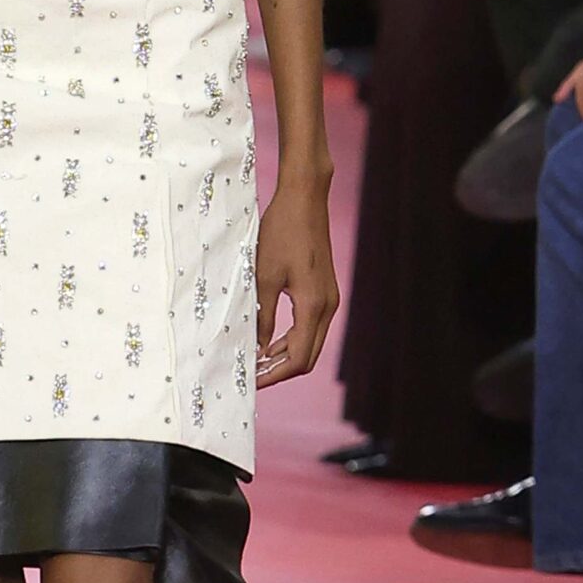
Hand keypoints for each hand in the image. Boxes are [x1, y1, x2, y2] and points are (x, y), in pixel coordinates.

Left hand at [254, 178, 338, 385]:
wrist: (304, 200)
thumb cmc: (281, 232)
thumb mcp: (263, 277)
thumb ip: (261, 316)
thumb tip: (257, 348)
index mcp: (313, 305)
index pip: (299, 358)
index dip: (275, 374)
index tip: (253, 382)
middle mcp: (327, 306)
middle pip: (308, 355)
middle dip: (281, 370)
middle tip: (253, 376)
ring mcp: (329, 298)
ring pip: (310, 342)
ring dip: (286, 355)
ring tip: (256, 361)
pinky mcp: (325, 290)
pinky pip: (311, 325)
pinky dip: (292, 338)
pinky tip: (269, 340)